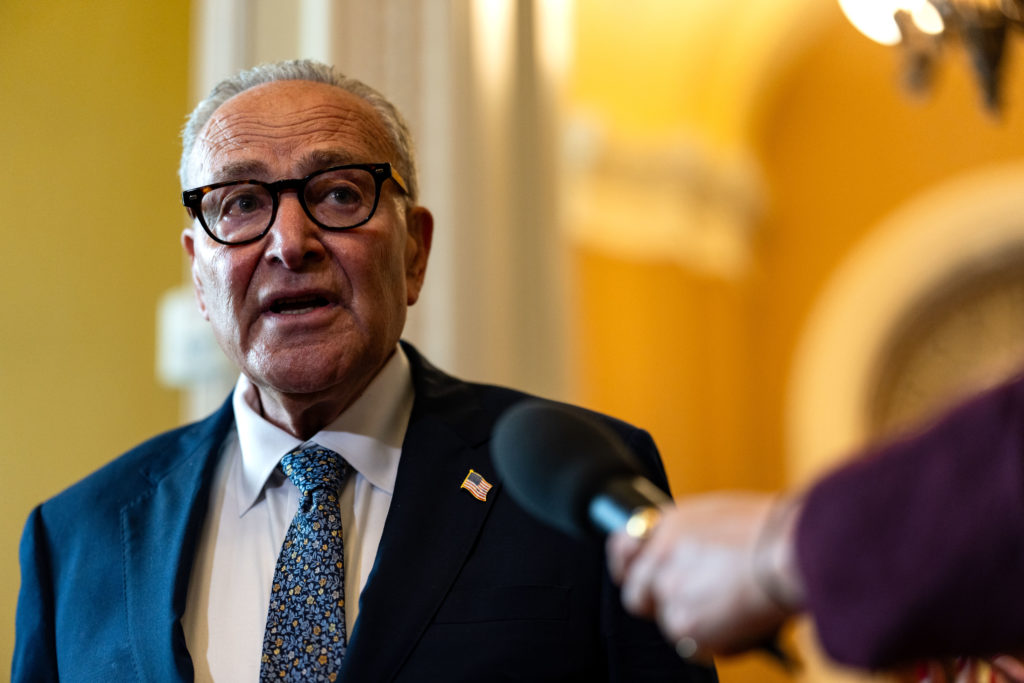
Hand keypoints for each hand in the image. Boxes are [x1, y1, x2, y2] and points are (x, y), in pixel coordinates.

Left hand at [606, 493, 803, 661]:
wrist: (789, 551)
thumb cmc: (771, 530)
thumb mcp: (717, 515)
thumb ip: (688, 536)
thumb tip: (685, 556)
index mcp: (666, 525)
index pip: (622, 548)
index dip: (628, 566)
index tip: (637, 575)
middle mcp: (659, 557)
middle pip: (637, 595)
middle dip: (660, 603)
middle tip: (695, 604)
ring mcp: (669, 592)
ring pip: (670, 622)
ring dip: (695, 623)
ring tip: (730, 608)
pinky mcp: (685, 625)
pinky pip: (692, 646)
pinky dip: (713, 643)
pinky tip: (737, 624)